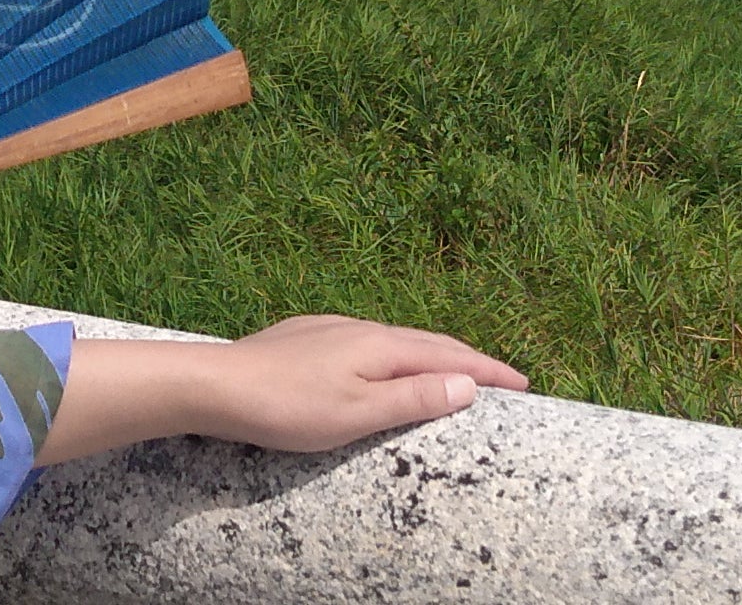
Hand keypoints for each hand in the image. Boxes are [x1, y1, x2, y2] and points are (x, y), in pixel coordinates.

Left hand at [36, 317, 525, 463]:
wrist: (217, 386)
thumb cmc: (287, 407)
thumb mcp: (358, 413)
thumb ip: (413, 397)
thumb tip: (468, 383)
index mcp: (379, 344)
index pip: (448, 355)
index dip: (488, 370)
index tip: (524, 383)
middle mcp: (360, 328)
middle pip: (426, 342)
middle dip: (468, 360)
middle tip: (502, 380)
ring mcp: (331, 330)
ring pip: (396, 341)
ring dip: (431, 356)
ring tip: (453, 376)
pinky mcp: (307, 339)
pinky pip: (369, 344)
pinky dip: (396, 357)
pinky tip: (385, 369)